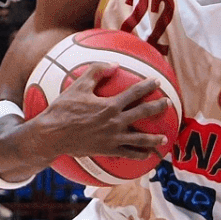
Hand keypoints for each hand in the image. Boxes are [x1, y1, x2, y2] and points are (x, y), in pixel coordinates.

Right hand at [29, 64, 172, 160]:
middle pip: (143, 113)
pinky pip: (128, 154)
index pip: (135, 93)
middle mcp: (115, 122)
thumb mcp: (78, 86)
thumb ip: (96, 72)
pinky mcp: (108, 150)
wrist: (53, 135)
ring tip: (164, 138)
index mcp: (110, 105)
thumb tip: (114, 64)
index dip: (147, 86)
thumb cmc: (63, 109)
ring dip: (154, 138)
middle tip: (167, 103)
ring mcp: (113, 138)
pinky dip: (139, 155)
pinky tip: (146, 155)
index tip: (157, 82)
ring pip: (140, 139)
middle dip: (158, 107)